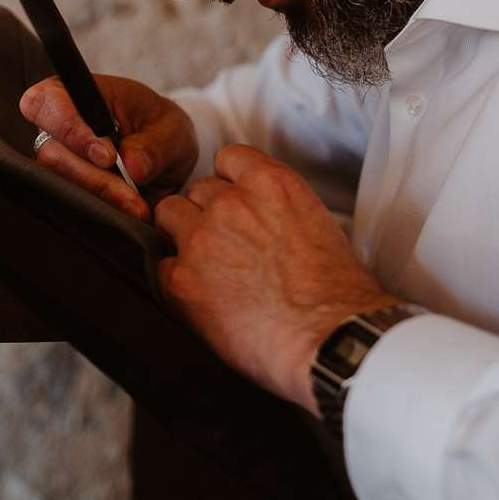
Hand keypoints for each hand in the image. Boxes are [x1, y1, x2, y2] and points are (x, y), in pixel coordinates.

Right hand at [21, 73, 197, 221]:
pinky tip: (127, 211)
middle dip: (94, 178)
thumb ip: (155, 145)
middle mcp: (59, 127)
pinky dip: (100, 211)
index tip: (108, 156)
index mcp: (79, 95)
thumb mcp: (173, 131)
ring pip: (56, 184)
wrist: (166, 158)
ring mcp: (58, 160)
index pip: (46, 101)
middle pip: (51, 153)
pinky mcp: (64, 189)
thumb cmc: (163, 130)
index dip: (70, 129)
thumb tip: (133, 166)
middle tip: (132, 192)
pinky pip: (68, 205)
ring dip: (99, 198)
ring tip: (136, 206)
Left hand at [153, 143, 401, 414]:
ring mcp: (202, 239)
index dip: (229, 184)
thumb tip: (263, 219)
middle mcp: (232, 203)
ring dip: (182, 237)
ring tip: (206, 269)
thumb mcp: (318, 225)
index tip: (235, 205)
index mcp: (271, 184)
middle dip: (206, 214)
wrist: (331, 341)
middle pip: (196, 190)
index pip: (228, 158)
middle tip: (224, 248)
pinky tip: (201, 299)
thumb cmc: (338, 295)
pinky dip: (175, 281)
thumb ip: (280, 208)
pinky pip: (160, 266)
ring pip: (168, 216)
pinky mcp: (181, 280)